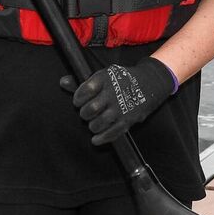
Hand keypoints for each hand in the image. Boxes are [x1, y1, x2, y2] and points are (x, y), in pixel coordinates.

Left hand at [60, 57, 176, 145]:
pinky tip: (96, 139)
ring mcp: (121, 107)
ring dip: (92, 126)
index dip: (78, 99)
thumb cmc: (122, 80)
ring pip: (98, 123)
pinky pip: (111, 133)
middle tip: (88, 113)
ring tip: (94, 123)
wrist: (150, 82)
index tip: (79, 101)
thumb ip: (82, 82)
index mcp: (105, 78)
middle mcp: (113, 92)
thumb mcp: (104, 75)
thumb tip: (62, 82)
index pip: (84, 91)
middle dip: (85, 114)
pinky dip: (101, 138)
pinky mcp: (128, 119)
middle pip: (89, 109)